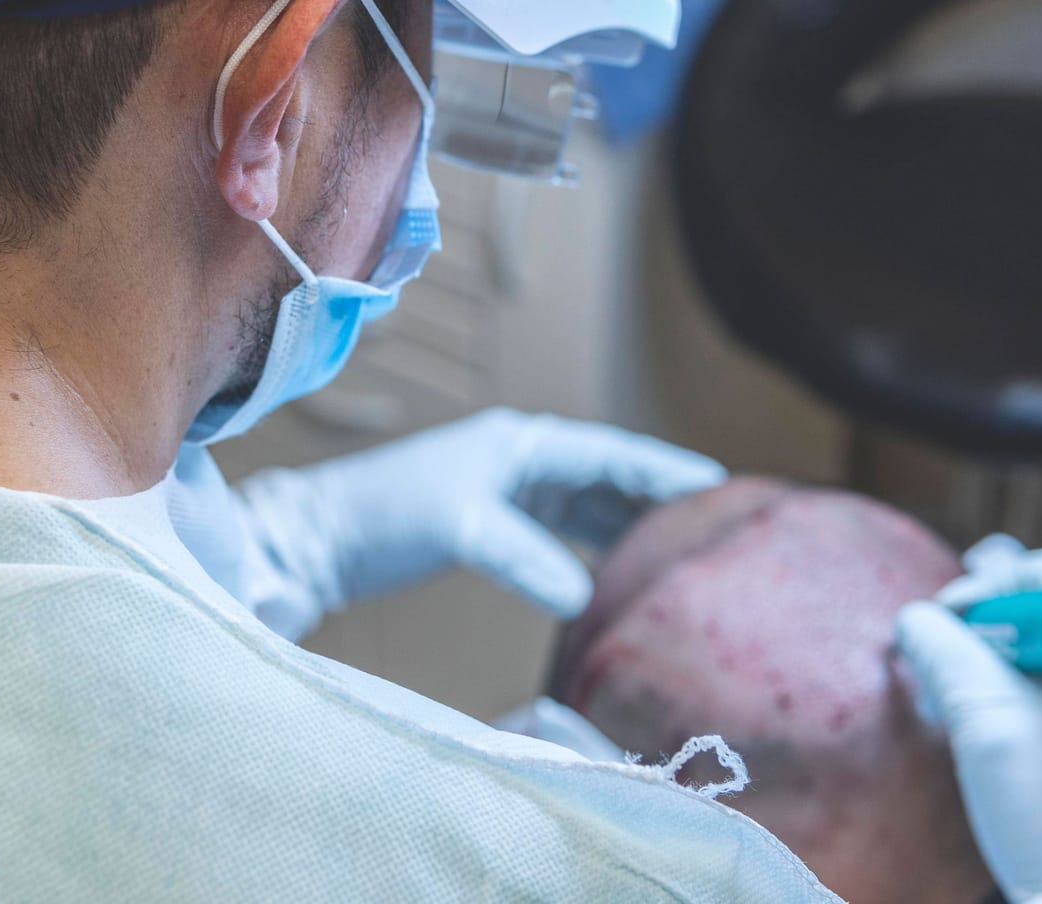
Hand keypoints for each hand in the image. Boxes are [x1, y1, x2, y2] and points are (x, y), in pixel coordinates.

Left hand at [236, 408, 724, 632]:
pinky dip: (596, 547)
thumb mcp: (461, 528)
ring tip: (686, 554)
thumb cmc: (382, 515)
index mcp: (522, 444)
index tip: (721, 488)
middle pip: (610, 477)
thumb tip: (583, 598)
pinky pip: (564, 531)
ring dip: (632, 526)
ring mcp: (508, 491)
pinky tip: (621, 576)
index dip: (666, 471)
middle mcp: (523, 459)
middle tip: (721, 527)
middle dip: (662, 498)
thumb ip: (523, 558)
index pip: (612, 454)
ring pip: (590, 505)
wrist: (320, 537)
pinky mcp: (493, 523)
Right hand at [895, 537, 1041, 903]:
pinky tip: (984, 731)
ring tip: (952, 694)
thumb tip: (917, 620)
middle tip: (944, 646)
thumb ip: (946, 651)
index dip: (1009, 583)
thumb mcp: (988, 721)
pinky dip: (1026, 708)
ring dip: (1003, 669)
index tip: (954, 611)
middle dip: (997, 627)